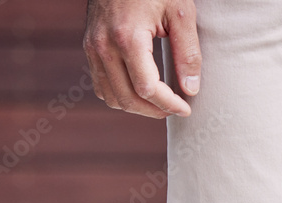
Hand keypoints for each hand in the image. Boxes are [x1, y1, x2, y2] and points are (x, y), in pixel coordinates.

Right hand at [83, 0, 200, 118]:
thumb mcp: (180, 13)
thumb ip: (188, 53)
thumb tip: (191, 90)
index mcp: (127, 37)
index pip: (148, 89)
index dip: (169, 105)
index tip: (186, 108)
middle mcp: (104, 45)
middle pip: (128, 99)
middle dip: (155, 110)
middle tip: (176, 108)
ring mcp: (93, 46)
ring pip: (112, 97)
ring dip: (138, 107)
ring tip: (160, 103)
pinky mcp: (90, 46)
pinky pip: (101, 85)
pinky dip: (120, 95)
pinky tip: (140, 92)